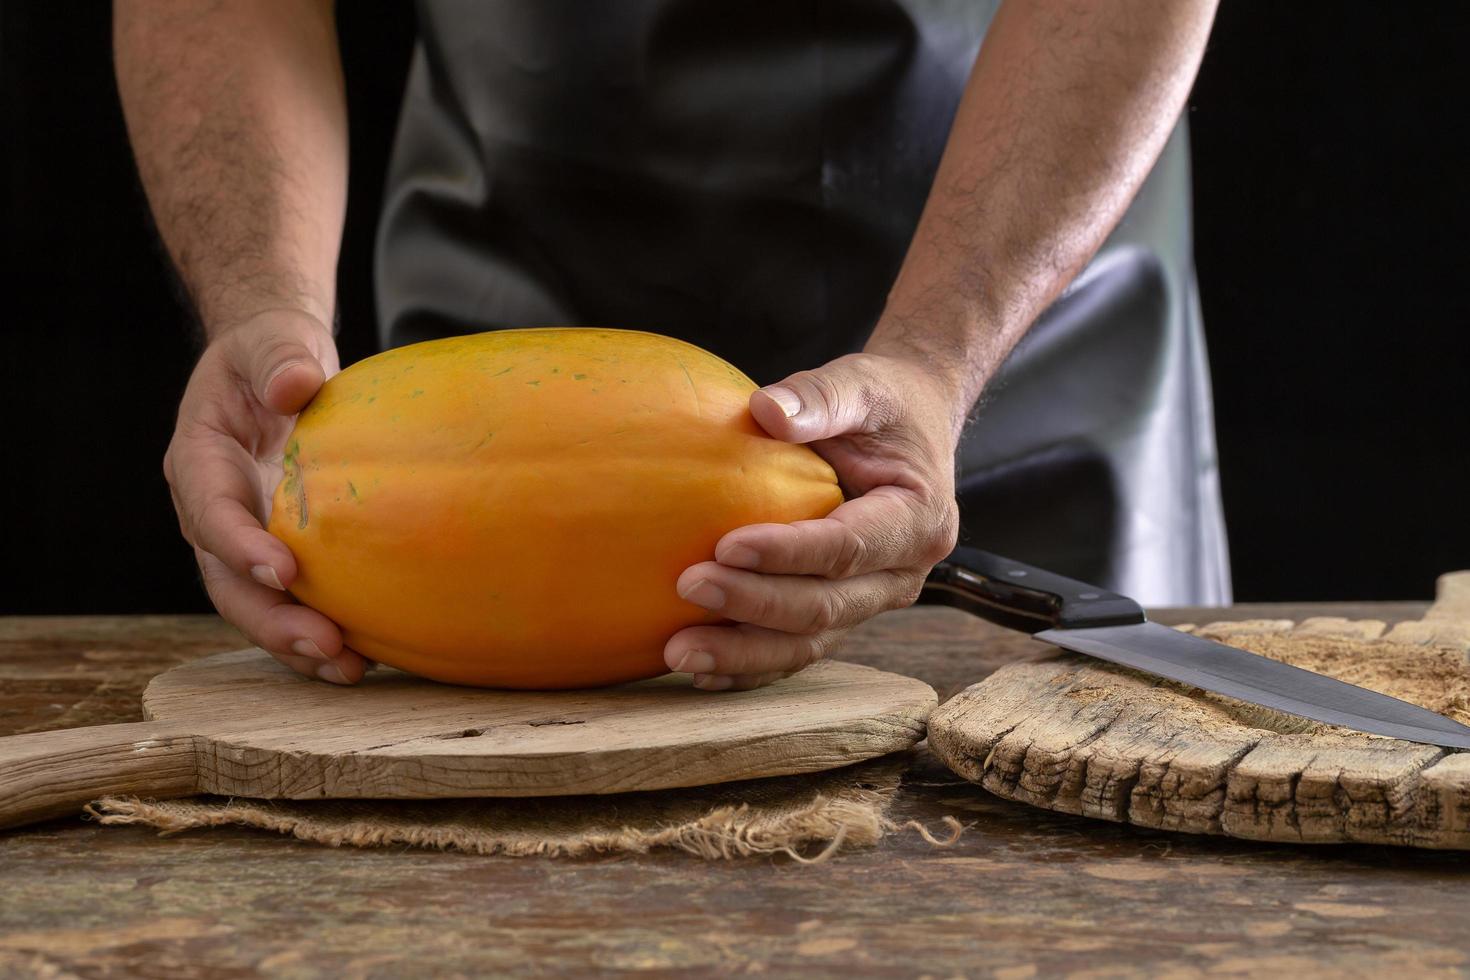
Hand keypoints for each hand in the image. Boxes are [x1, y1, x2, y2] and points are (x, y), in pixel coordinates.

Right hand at [164, 309, 367, 683]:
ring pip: (256, 605)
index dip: (240, 545)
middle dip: (271, 618)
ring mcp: (244, 540)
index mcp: (199, 461)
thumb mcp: (272, 342)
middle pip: (228, 580)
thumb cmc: (272, 354)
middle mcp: (213, 512)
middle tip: (324, 644)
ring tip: (347, 668)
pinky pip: (290, 603)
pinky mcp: (280, 554)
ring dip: (296, 642)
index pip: (211, 512)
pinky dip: (320, 633)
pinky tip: (365, 659)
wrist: (277, 370)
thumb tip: (295, 384)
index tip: (285, 570)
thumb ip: (280, 357)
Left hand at [664, 352, 960, 689]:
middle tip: (688, 587)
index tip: (726, 544)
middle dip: (754, 605)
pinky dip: (749, 666)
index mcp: (918, 519)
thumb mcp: (860, 384)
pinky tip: (698, 671)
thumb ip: (820, 396)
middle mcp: (903, 573)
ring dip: (744, 653)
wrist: (912, 426)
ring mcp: (874, 601)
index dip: (788, 553)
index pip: (849, 548)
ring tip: (678, 651)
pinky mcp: (844, 613)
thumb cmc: (884, 402)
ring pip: (811, 641)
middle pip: (827, 607)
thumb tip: (765, 410)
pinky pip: (798, 649)